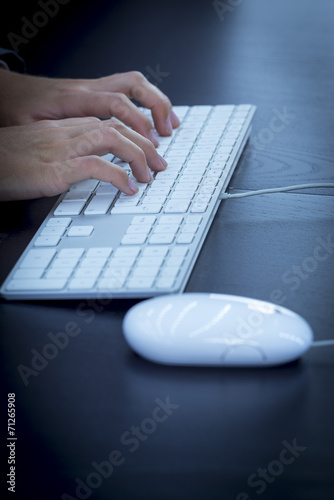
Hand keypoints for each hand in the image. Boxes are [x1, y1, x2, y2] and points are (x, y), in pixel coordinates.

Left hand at [0, 69, 179, 143]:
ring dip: (156, 103)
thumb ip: (56, 140)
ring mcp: (92, 87)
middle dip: (156, 108)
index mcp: (74, 98)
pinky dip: (145, 104)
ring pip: (133, 83)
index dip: (138, 123)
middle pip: (132, 86)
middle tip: (166, 135)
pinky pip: (126, 90)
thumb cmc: (18, 110)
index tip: (149, 145)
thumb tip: (80, 160)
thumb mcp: (30, 129)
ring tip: (169, 127)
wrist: (9, 91)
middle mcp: (88, 88)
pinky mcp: (94, 92)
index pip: (116, 103)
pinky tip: (152, 120)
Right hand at [0, 117, 167, 200]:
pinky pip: (96, 166)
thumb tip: (90, 164)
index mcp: (65, 127)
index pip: (110, 122)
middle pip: (118, 127)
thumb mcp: (41, 150)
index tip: (149, 151)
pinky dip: (118, 176)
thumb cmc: (6, 159)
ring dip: (138, 156)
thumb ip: (66, 151)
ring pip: (112, 139)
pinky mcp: (55, 168)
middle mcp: (67, 133)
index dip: (135, 135)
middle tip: (160, 165)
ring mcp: (62, 148)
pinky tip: (128, 188)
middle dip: (146, 144)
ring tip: (149, 176)